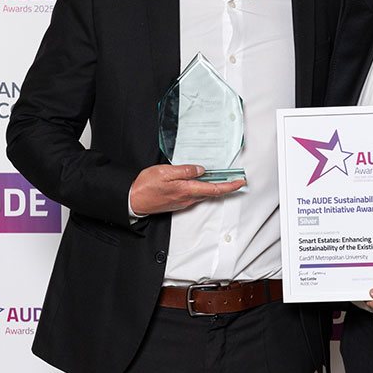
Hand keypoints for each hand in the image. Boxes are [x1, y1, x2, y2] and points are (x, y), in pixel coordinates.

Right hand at [128, 164, 243, 214]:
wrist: (133, 200)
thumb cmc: (145, 186)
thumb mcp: (165, 172)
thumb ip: (185, 171)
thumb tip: (201, 170)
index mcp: (186, 190)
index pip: (214, 189)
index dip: (230, 186)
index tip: (240, 182)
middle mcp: (187, 198)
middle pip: (211, 192)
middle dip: (225, 186)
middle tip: (235, 179)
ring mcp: (183, 202)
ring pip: (203, 194)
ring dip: (214, 187)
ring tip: (221, 178)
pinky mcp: (178, 202)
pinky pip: (195, 195)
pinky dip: (202, 188)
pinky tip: (201, 181)